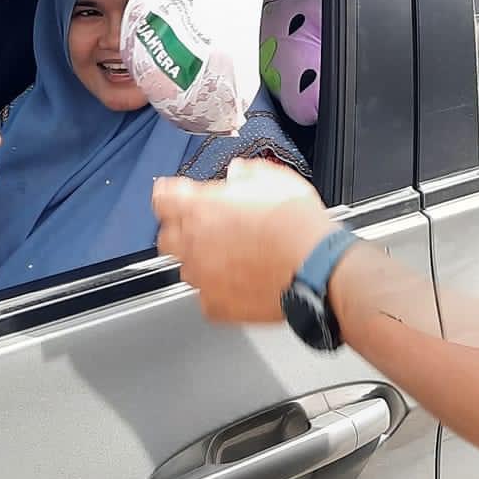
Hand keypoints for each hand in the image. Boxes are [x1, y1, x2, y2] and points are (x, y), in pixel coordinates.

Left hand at [154, 158, 334, 322]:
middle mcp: (195, 244)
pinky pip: (206, 297)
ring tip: (226, 256)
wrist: (316, 267)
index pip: (163, 198)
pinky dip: (217, 289)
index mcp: (202, 208)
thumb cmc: (298, 224)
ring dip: (199, 260)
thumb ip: (248, 173)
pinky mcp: (217, 306)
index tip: (174, 193)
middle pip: (166, 236)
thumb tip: (240, 172)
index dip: (169, 193)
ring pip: (186, 269)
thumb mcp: (276, 180)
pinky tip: (237, 281)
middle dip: (178, 229)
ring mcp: (203, 278)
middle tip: (200, 225)